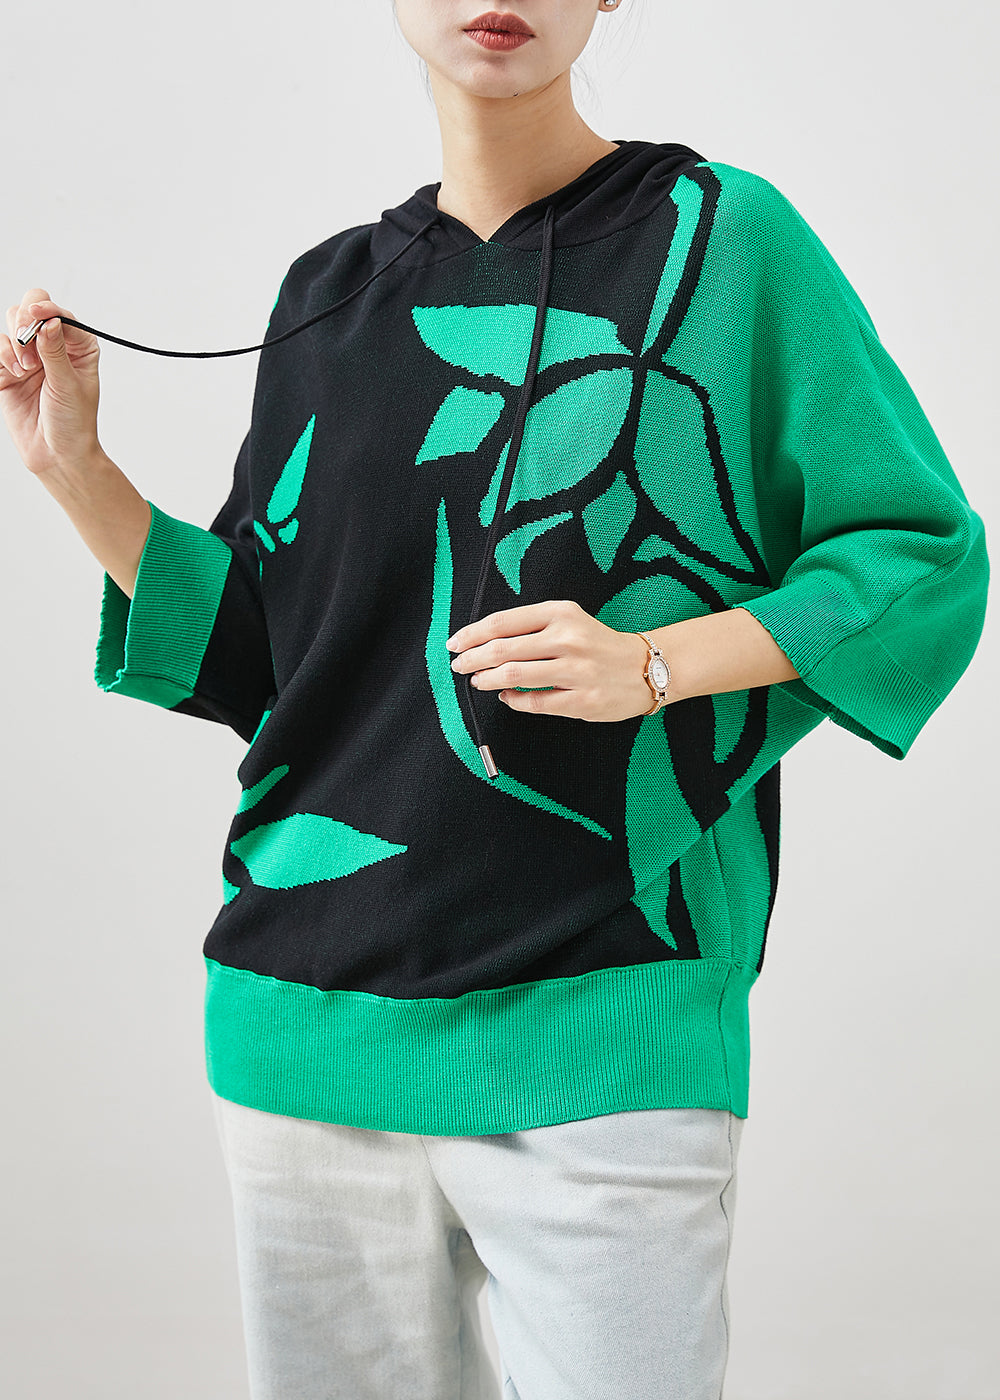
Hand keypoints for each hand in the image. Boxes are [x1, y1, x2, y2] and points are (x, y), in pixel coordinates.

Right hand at [1, 290, 101, 474]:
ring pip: (11, 325)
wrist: (57, 454)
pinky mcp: (9, 371)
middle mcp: (54, 347)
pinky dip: (3, 355)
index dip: (47, 309)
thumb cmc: (73, 423)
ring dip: (15, 343)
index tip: (36, 314)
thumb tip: (49, 321)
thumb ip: (55, 351)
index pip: (60, 314)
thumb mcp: (69, 385)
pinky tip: (15, 374)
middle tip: (26, 341)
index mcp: (78, 347)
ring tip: (26, 369)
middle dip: (25, 320)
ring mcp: (30, 357)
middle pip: (31, 310)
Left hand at [446, 598, 657, 721]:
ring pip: (514, 675)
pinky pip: (535, 702)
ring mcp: (576, 671)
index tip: (456, 643)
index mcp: (561, 613)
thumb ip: (531, 627)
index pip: (503, 622)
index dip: (472, 634)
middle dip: (472, 659)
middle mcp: (568, 639)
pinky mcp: (582, 700)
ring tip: (477, 681)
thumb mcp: (568, 621)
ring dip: (487, 680)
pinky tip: (505, 697)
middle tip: (458, 665)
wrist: (646, 667)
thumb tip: (485, 642)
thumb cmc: (598, 644)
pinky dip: (513, 700)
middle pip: (503, 649)